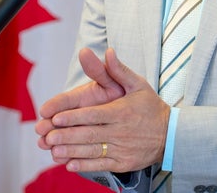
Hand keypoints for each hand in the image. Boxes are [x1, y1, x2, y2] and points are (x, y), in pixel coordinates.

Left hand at [35, 48, 169, 172]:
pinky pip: (101, 164)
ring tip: (53, 150)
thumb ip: (119, 70)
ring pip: (92, 150)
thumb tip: (107, 51)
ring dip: (71, 151)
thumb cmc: (150, 106)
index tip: (56, 117)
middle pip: (89, 134)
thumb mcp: (138, 84)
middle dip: (67, 136)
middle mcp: (121, 131)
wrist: (170, 134)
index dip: (74, 117)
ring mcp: (122, 148)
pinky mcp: (123, 163)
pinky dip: (85, 165)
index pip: (93, 114)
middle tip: (47, 136)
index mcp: (122, 111)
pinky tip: (69, 163)